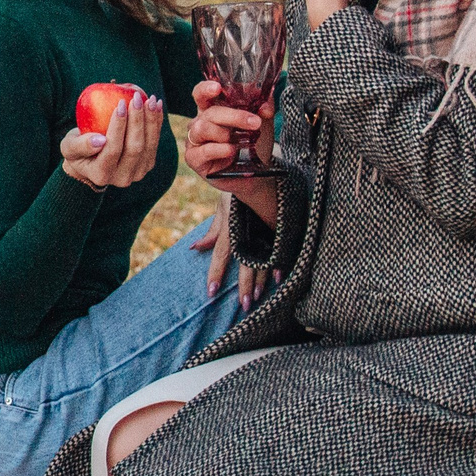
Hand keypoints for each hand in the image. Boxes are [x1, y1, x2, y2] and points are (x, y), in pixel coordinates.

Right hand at [58, 90, 162, 189]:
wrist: (91, 160)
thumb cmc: (77, 149)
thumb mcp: (69, 146)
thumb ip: (80, 145)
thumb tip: (100, 141)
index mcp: (100, 175)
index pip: (112, 149)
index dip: (118, 127)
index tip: (120, 104)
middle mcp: (122, 178)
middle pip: (134, 148)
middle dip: (137, 120)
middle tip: (136, 98)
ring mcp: (137, 173)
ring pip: (149, 145)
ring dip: (151, 120)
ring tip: (149, 99)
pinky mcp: (147, 164)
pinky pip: (155, 142)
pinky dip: (157, 123)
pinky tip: (156, 105)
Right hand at [187, 79, 281, 224]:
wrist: (254, 175)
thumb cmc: (252, 146)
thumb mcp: (262, 124)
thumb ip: (264, 107)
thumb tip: (266, 99)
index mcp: (212, 110)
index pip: (201, 94)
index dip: (206, 89)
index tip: (217, 88)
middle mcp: (200, 122)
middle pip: (209, 112)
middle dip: (234, 116)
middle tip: (254, 122)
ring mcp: (195, 140)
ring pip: (203, 128)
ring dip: (226, 134)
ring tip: (241, 142)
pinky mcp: (194, 158)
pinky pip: (204, 150)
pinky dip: (220, 150)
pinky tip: (231, 151)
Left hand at [196, 195, 270, 309]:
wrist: (262, 170)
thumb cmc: (238, 190)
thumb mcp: (223, 207)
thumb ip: (213, 230)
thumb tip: (196, 248)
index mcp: (232, 224)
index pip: (221, 253)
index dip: (216, 273)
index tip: (211, 292)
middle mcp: (247, 228)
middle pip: (244, 261)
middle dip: (244, 284)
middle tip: (243, 305)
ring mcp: (264, 227)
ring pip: (262, 257)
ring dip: (261, 279)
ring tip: (258, 297)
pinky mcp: (278, 225)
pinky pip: (279, 247)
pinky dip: (279, 263)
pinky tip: (280, 278)